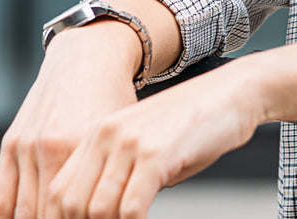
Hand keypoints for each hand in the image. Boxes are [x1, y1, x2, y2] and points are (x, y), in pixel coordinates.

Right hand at [0, 25, 141, 218]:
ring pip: (24, 213)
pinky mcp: (11, 143)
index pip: (76, 211)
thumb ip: (117, 175)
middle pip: (48, 215)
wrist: (86, 58)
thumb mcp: (121, 134)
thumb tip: (126, 214)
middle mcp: (48, 147)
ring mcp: (26, 146)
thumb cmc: (113, 99)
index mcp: (79, 147)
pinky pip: (2, 198)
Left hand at [43, 58, 265, 218]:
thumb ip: (122, 176)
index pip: (60, 190)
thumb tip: (109, 214)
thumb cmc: (197, 123)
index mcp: (99, 133)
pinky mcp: (156, 154)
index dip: (65, 218)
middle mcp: (107, 135)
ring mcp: (130, 143)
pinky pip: (131, 208)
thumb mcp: (148, 147)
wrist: (235, 91)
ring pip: (98, 209)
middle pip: (72, 203)